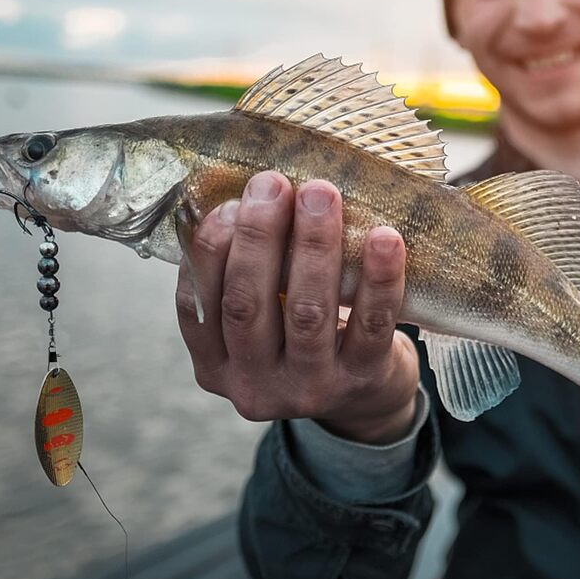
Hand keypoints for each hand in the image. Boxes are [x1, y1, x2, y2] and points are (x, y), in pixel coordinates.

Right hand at [175, 171, 419, 443]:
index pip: (196, 306)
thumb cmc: (300, 338)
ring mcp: (309, 388)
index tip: (229, 202)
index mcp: (216, 365)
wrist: (363, 395)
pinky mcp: (362, 380)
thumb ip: (244, 277)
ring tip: (321, 194)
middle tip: (272, 183)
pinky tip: (383, 237)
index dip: (209, 249)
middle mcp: (254, 385)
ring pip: (306, 312)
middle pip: (246, 306)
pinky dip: (378, 278)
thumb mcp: (259, 322)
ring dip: (312, 246)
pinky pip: (370, 325)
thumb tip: (245, 197)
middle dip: (258, 236)